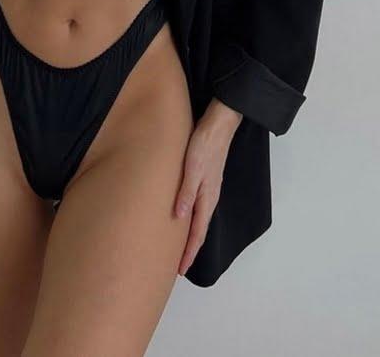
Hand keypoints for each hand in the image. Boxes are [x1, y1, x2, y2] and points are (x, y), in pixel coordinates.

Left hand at [175, 97, 242, 275]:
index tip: (180, 270)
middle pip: (198, 230)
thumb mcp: (192, 168)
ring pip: (198, 219)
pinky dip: (190, 219)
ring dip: (189, 235)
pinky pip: (197, 207)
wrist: (219, 124)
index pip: (197, 232)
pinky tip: (182, 216)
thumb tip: (178, 218)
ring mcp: (208, 188)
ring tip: (177, 247)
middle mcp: (209, 196)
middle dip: (189, 249)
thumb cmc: (204, 144)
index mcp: (207, 197)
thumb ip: (186, 192)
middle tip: (177, 266)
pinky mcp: (205, 179)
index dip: (188, 252)